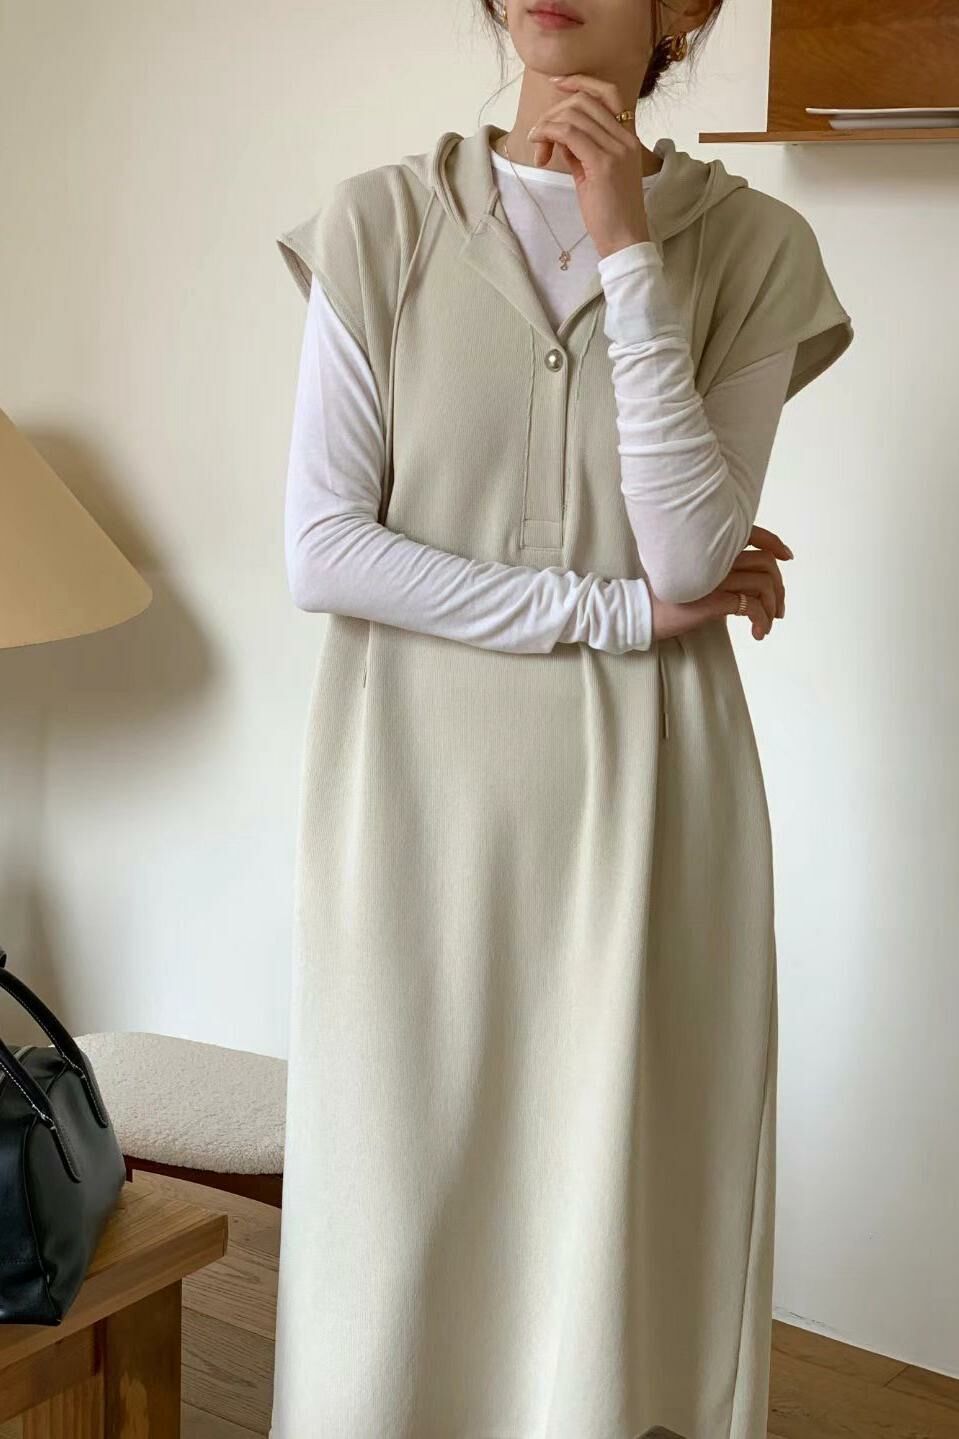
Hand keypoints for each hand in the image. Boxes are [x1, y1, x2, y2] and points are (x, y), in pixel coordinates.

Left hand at [527, 74, 649, 257]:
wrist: (625, 241)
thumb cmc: (610, 214)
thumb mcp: (595, 175)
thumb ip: (581, 151)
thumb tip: (561, 135)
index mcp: (628, 138)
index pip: (607, 93)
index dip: (580, 81)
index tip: (557, 84)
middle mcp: (625, 138)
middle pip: (584, 101)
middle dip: (555, 113)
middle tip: (540, 139)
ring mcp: (616, 149)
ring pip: (574, 115)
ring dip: (547, 126)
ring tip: (539, 148)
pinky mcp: (603, 164)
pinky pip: (569, 133)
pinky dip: (549, 134)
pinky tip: (540, 148)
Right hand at [649, 526, 792, 642]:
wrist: (643, 612)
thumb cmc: (667, 598)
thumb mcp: (696, 579)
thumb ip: (719, 576)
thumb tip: (745, 591)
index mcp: (712, 548)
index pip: (752, 534)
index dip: (774, 543)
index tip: (787, 556)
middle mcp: (717, 558)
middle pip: (766, 562)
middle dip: (779, 587)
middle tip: (778, 609)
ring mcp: (717, 577)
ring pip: (764, 583)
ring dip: (773, 607)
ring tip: (767, 623)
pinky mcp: (716, 599)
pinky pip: (753, 606)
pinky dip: (762, 620)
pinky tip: (757, 633)